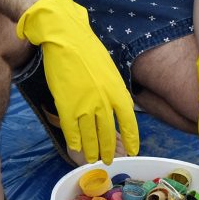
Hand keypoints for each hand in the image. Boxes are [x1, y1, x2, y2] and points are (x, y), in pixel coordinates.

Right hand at [16, 0, 139, 163]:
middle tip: (108, 160)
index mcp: (118, 92)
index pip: (129, 123)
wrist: (67, 39)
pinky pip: (71, 130)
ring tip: (91, 159)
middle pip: (108, 134)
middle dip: (108, 150)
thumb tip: (115, 107)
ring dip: (91, 151)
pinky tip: (76, 147)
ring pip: (89, 136)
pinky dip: (75, 141)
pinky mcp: (66, 105)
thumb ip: (114, 91)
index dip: (131, 140)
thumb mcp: (110, 71)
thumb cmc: (88, 51)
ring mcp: (85, 106)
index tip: (132, 150)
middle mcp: (104, 102)